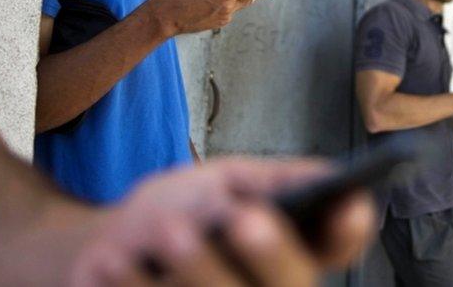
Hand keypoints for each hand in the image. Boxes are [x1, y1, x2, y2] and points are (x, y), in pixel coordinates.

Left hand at [71, 158, 375, 285]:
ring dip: (197, 270)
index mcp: (289, 251)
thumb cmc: (175, 212)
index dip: (348, 229)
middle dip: (271, 253)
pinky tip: (109, 261)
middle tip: (245, 219)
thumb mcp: (222, 182)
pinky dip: (133, 286)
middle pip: (290, 286)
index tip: (346, 202)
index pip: (336, 245)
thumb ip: (267, 180)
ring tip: (167, 230)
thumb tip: (325, 176)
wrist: (104, 251)